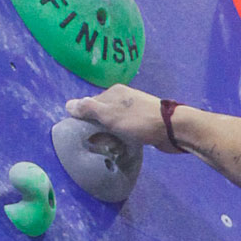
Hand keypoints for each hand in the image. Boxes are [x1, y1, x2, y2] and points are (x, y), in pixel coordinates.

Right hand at [65, 84, 183, 152]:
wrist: (173, 129)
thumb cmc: (139, 120)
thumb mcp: (109, 114)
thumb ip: (89, 109)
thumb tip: (68, 105)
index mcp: (115, 92)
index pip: (90, 104)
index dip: (85, 118)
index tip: (83, 133)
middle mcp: (125, 99)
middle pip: (102, 115)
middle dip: (98, 129)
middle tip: (98, 143)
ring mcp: (135, 112)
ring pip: (114, 125)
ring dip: (111, 136)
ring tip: (110, 147)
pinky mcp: (144, 125)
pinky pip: (126, 132)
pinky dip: (123, 139)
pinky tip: (122, 147)